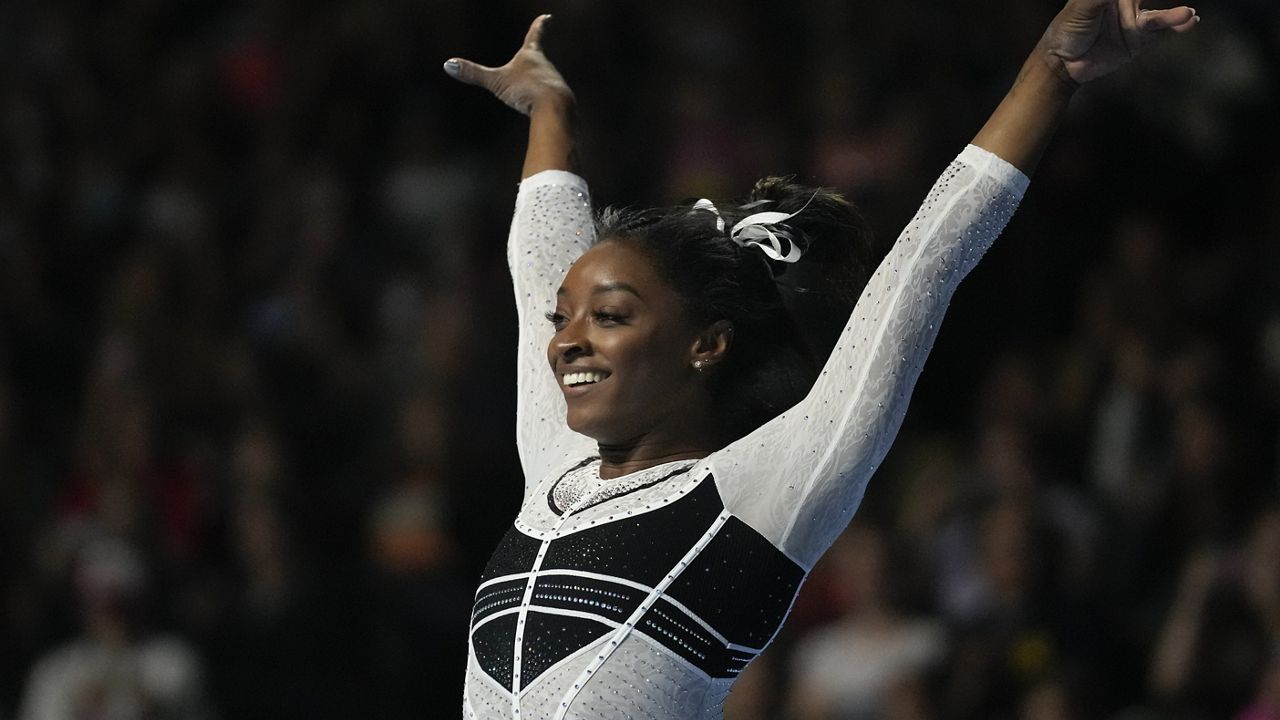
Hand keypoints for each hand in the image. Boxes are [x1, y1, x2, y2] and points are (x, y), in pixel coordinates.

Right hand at [443, 15, 572, 115]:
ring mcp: (555, 83)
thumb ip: (474, 74)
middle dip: (534, 61)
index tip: (548, 17)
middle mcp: (547, 66)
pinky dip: (543, 103)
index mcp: (532, 56)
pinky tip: (541, 111)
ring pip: (544, 82)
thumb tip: (448, 65)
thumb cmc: (526, 89)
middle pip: (539, 61)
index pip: (535, 35)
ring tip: (532, 94)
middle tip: (537, 55)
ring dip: (538, 85)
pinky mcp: (560, 100)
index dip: (540, 25)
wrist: (555, 109)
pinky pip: (549, 100)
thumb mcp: (497, 81)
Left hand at [1039, 0, 1198, 84]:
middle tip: (1183, 2)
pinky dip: (1176, 27)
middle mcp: (1128, 4)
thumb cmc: (1066, 30)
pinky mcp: (1138, 42)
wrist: (1062, 64)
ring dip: (1174, 15)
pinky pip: (1160, 33)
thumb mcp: (1081, 7)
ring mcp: (1134, 23)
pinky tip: (1189, 22)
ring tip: (1186, 14)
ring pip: (1159, 16)